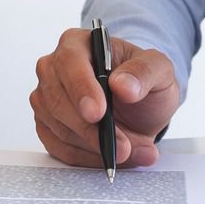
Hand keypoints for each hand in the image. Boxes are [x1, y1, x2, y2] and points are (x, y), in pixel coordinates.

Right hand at [30, 28, 179, 168]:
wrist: (139, 106)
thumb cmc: (142, 81)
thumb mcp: (158, 69)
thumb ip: (145, 71)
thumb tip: (123, 85)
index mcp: (76, 44)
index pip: (69, 64)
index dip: (82, 89)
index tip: (98, 113)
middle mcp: (53, 70)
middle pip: (58, 102)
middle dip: (92, 130)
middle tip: (122, 147)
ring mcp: (46, 100)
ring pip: (60, 130)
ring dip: (97, 148)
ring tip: (132, 152)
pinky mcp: (47, 128)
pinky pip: (61, 149)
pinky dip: (89, 158)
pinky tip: (113, 157)